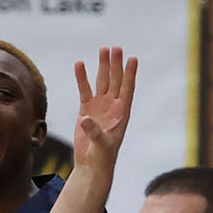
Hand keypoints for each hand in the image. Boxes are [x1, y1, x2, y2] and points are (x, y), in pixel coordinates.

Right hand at [69, 45, 136, 177]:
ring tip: (103, 49)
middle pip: (115, 80)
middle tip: (116, 48)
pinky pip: (84, 89)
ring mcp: (99, 106)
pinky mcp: (86, 109)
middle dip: (116, 65)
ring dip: (103, 66)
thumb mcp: (102, 145)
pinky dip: (82, 77)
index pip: (127, 89)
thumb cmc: (102, 157)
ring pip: (102, 81)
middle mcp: (113, 106)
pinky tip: (80, 64)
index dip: (130, 74)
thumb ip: (94, 131)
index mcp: (122, 113)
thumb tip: (85, 119)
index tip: (133, 59)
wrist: (92, 164)